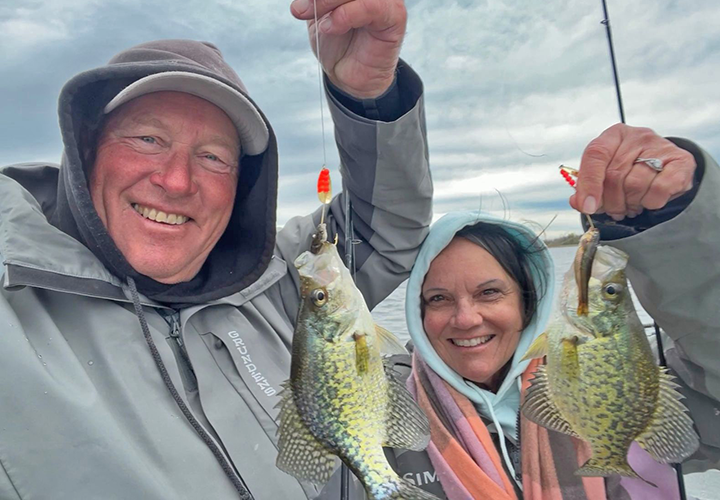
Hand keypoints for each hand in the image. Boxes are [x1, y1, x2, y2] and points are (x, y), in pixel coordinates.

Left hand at [290, 0, 406, 98]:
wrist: (348, 75)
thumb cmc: (336, 41)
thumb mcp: (317, 11)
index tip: (299, 4)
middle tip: (299, 10)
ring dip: (328, 3)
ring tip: (320, 24)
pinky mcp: (394, 15)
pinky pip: (372, 6)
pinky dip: (346, 15)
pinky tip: (331, 27)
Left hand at [570, 124, 696, 219]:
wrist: (668, 169)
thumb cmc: (631, 172)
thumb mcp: (606, 175)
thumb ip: (588, 187)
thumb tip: (578, 202)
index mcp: (613, 136)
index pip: (595, 155)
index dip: (589, 184)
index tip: (588, 206)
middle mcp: (637, 136)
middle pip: (614, 175)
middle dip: (611, 201)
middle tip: (615, 210)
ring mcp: (661, 146)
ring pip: (635, 184)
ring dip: (631, 203)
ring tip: (632, 205)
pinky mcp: (682, 161)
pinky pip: (659, 190)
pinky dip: (650, 202)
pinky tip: (648, 201)